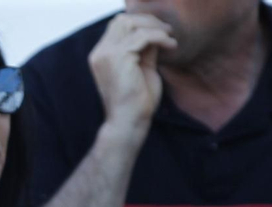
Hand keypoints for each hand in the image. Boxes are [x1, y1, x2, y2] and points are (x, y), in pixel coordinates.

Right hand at [88, 13, 175, 135]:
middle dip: (148, 21)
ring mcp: (106, 55)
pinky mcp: (119, 58)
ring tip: (170, 38)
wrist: (130, 121)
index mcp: (102, 56)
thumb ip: (144, 49)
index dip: (141, 23)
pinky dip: (160, 37)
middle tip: (167, 32)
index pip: (118, 25)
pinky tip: (171, 47)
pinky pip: (143, 36)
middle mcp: (100, 53)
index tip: (161, 32)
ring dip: (155, 28)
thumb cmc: (137, 100)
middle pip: (123, 20)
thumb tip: (155, 31)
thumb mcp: (141, 67)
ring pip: (132, 24)